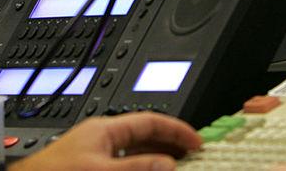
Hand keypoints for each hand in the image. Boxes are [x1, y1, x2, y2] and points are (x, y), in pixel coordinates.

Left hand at [8, 112, 201, 170]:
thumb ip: (136, 167)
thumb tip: (167, 163)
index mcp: (105, 129)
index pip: (149, 120)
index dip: (176, 129)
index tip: (195, 141)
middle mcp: (101, 139)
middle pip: (144, 136)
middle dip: (170, 145)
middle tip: (192, 156)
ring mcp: (96, 154)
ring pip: (135, 152)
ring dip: (156, 159)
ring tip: (176, 167)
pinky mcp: (90, 168)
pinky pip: (123, 163)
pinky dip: (139, 168)